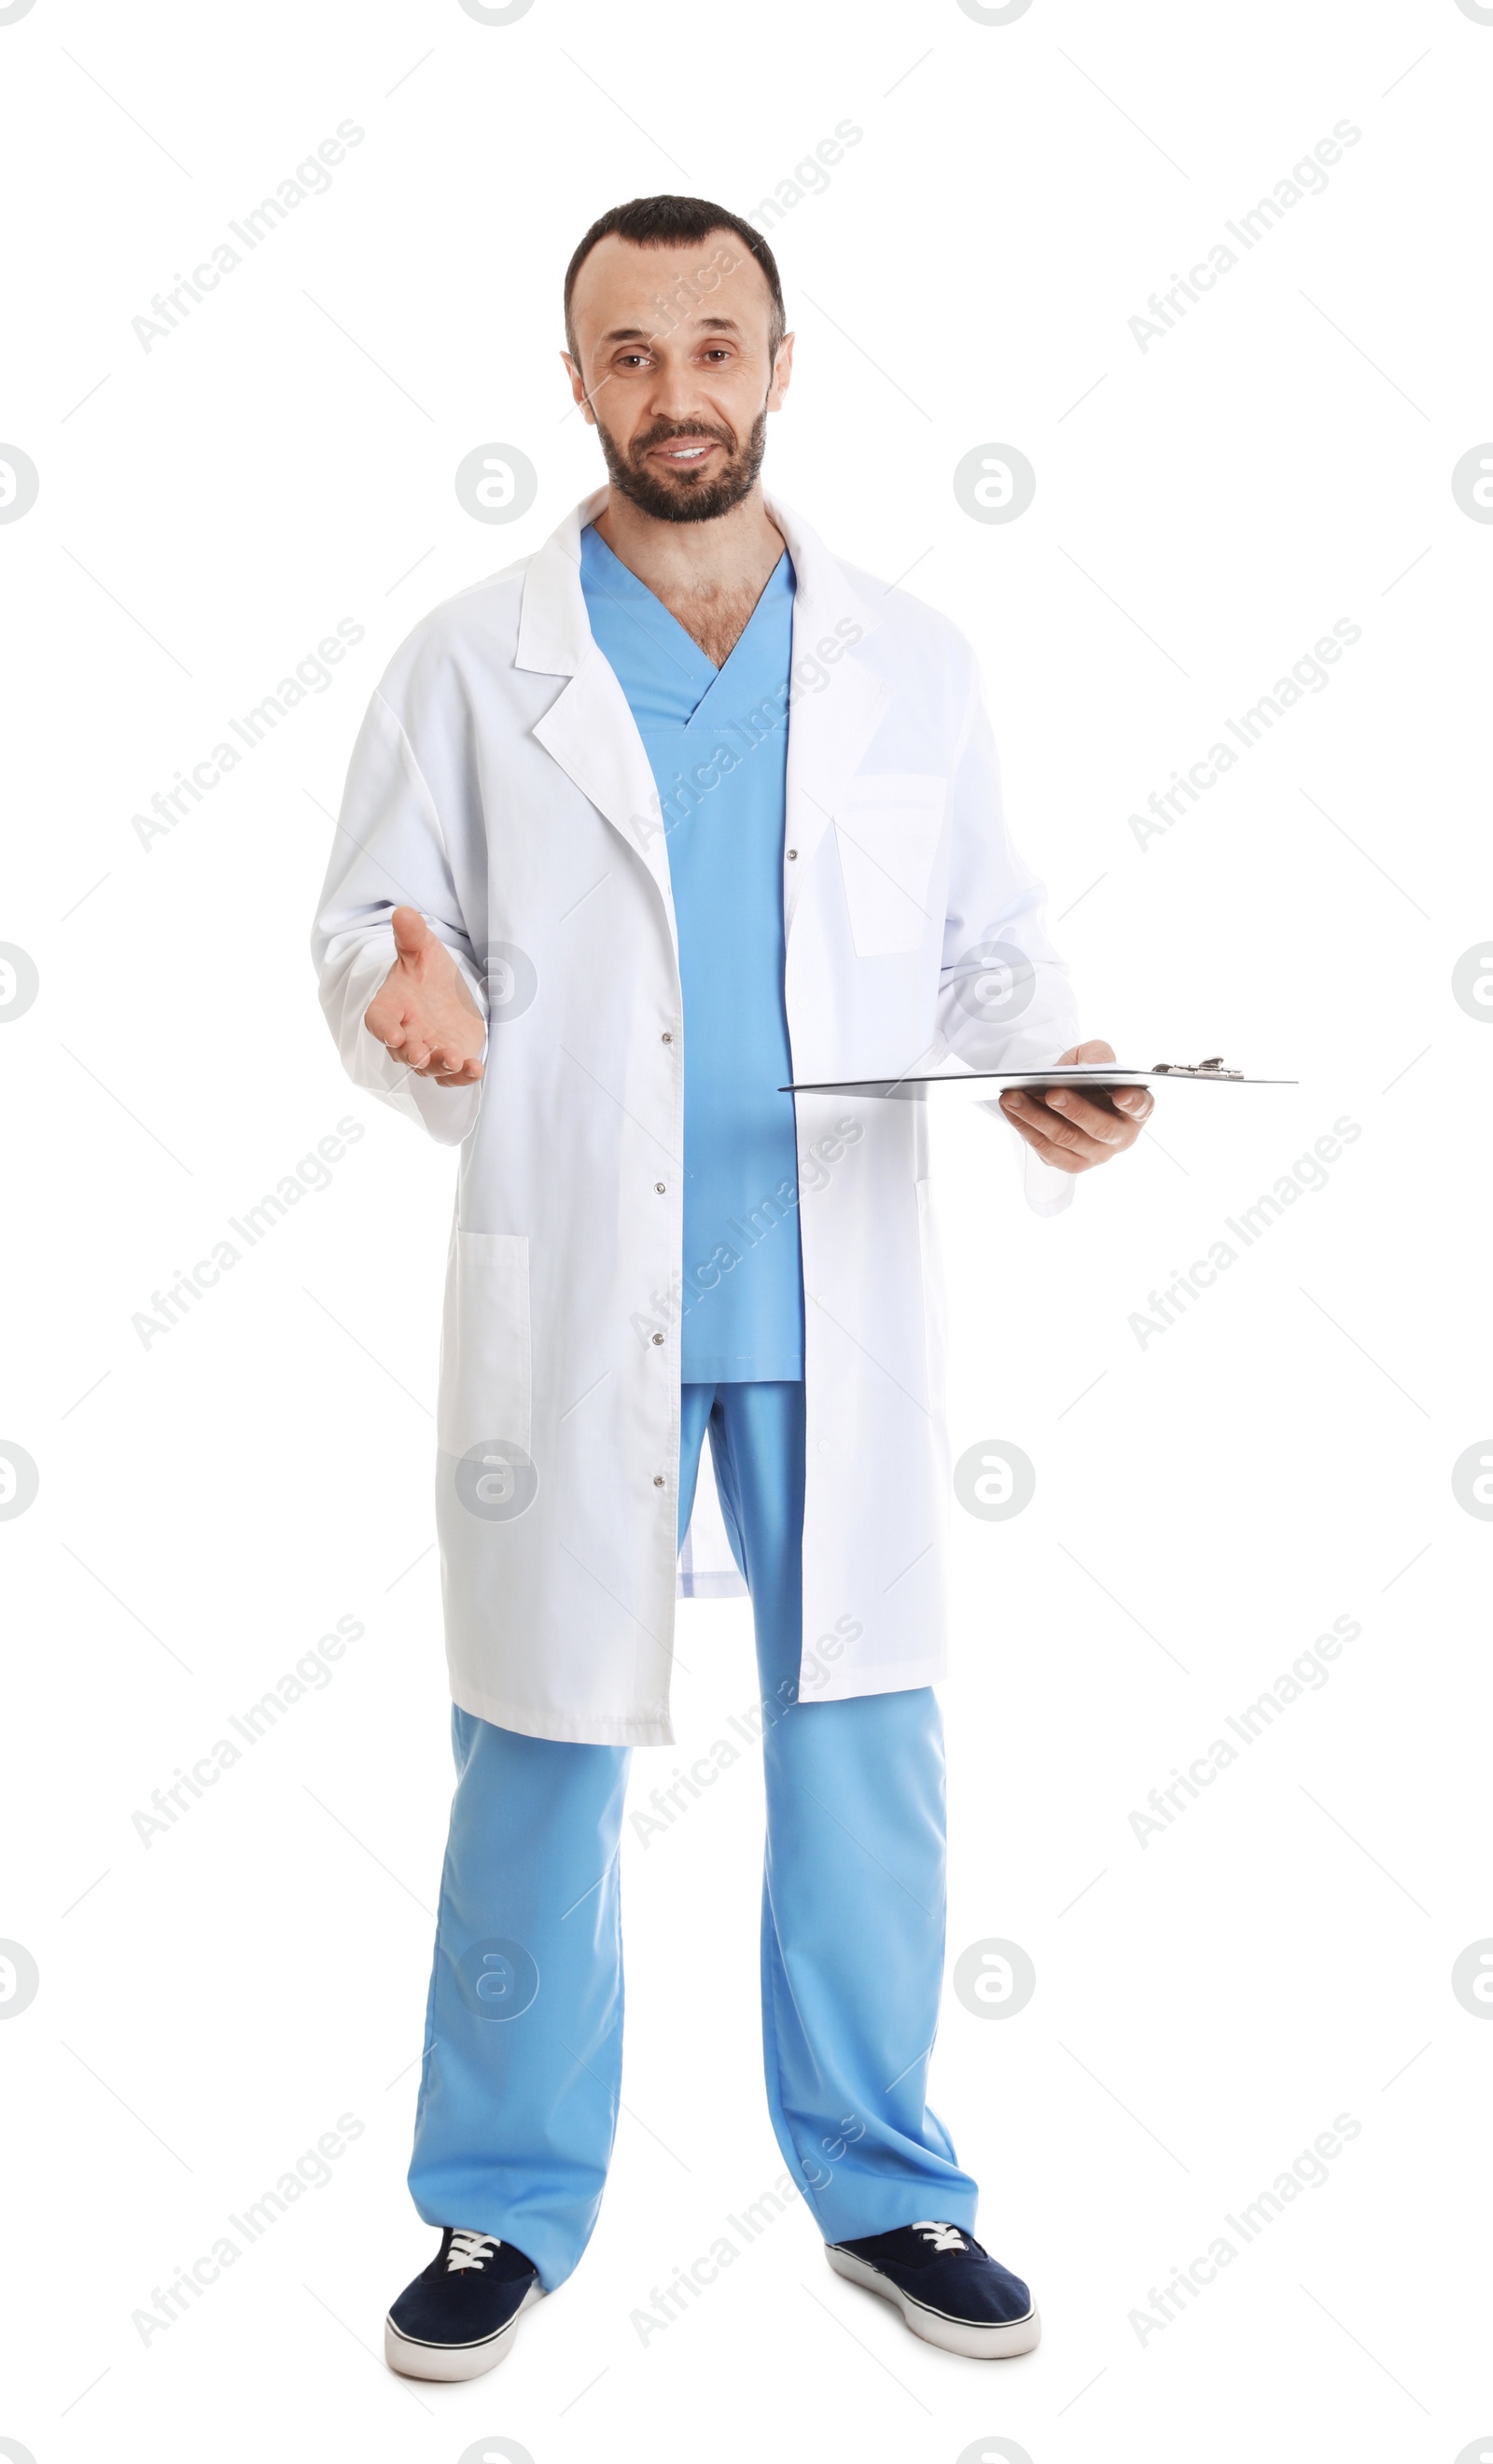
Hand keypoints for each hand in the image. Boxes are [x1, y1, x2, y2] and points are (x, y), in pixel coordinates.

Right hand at [363, 906, 485, 1085]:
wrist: (446, 991)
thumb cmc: (425, 972)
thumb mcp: (421, 949)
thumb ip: (411, 936)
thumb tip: (403, 913)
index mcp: (390, 1008)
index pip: (379, 1021)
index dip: (384, 1029)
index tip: (393, 1034)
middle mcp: (405, 1034)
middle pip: (402, 1051)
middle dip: (412, 1053)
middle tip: (420, 1054)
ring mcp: (427, 1051)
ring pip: (428, 1067)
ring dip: (439, 1066)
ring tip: (453, 1059)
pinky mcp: (450, 1061)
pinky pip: (453, 1075)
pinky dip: (464, 1075)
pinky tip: (477, 1069)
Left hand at [997, 1039, 1150, 1172]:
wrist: (1069, 1092)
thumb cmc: (1088, 1074)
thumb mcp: (1094, 1056)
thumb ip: (1098, 1056)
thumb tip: (1092, 1067)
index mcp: (1136, 1107)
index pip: (1141, 1106)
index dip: (1133, 1102)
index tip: (1121, 1094)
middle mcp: (1121, 1136)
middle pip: (1099, 1128)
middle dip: (1074, 1109)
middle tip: (1052, 1092)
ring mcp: (1097, 1154)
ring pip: (1066, 1139)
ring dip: (1036, 1117)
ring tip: (1013, 1097)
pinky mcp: (1071, 1163)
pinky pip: (1046, 1149)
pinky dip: (1025, 1128)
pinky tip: (1011, 1109)